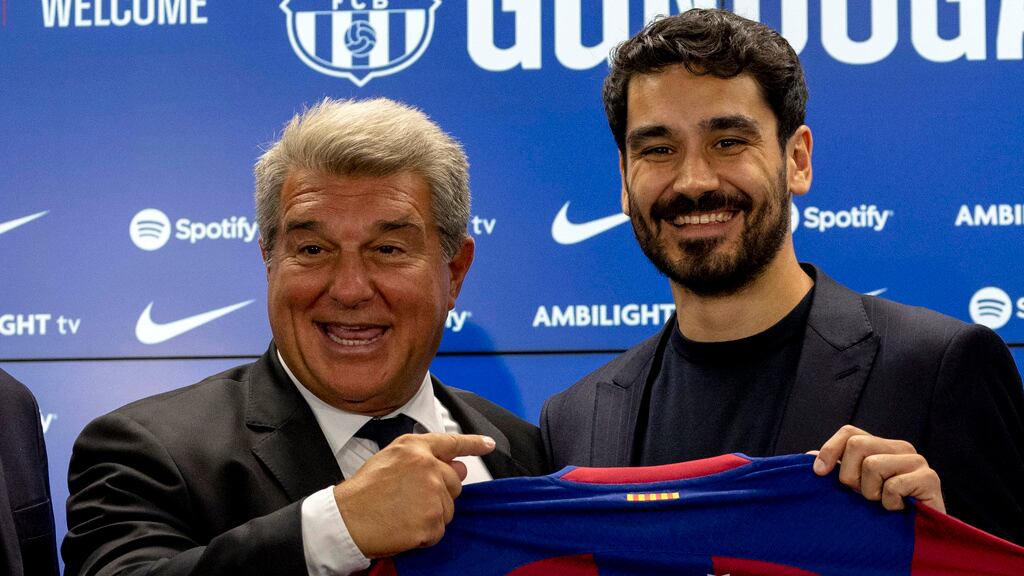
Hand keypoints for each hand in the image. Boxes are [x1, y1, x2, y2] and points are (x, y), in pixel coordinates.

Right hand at [333, 433, 495, 557]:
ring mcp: (433, 494)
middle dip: (439, 493)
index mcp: (415, 448)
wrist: (347, 519)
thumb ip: (422, 458)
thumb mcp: (389, 459)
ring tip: (403, 513)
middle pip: (453, 482)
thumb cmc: (363, 491)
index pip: (452, 443)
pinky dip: (425, 534)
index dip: (474, 444)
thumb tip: (457, 466)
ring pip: (448, 508)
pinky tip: (404, 526)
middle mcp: (428, 467)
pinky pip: (439, 530)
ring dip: (431, 514)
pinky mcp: (432, 520)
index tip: (488, 445)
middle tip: (410, 500)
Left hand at [812, 425, 944, 513]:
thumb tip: (809, 457)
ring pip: (873, 465)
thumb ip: (836, 470)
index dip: (830, 450)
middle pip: (857, 445)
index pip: (849, 432)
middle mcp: (901, 447)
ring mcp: (917, 461)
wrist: (919, 538)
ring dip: (871, 493)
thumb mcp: (855, 488)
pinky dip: (889, 504)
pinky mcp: (930, 479)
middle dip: (850, 476)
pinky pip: (893, 486)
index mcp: (881, 446)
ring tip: (883, 503)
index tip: (819, 473)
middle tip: (862, 496)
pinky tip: (898, 510)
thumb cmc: (884, 512)